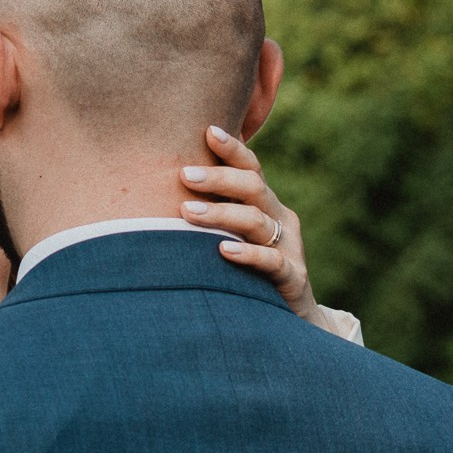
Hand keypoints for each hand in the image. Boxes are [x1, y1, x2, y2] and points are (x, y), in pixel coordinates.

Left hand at [178, 125, 322, 324]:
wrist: (291, 321)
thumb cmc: (249, 275)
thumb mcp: (233, 239)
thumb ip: (210, 217)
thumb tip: (159, 195)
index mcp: (265, 205)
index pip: (251, 169)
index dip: (232, 149)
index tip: (207, 131)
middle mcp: (280, 220)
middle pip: (253, 187)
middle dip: (218, 178)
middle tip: (183, 175)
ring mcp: (289, 248)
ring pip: (258, 221)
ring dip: (222, 214)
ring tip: (187, 213)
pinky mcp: (292, 279)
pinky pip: (272, 262)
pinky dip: (248, 255)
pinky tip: (223, 251)